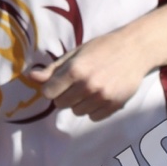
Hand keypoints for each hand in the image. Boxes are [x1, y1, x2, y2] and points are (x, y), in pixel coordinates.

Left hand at [25, 32, 151, 120]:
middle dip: (64, 95)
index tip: (58, 83)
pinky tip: (100, 94)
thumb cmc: (102, 48)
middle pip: (60, 104)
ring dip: (79, 103)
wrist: (135, 49)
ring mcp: (102, 97)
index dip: (51, 88)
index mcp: (75, 70)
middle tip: (76, 84)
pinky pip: (93, 117)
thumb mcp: (75, 53)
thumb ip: (53, 68)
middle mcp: (87, 85)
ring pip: (77, 112)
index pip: (48, 93)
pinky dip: (93, 109)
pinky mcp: (115, 105)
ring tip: (90, 88)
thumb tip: (31, 77)